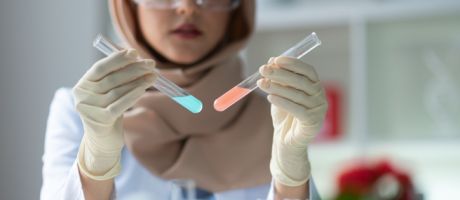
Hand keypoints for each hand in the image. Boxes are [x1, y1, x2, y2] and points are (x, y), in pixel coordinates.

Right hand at [73, 49, 155, 179]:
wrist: (102, 141)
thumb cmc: (108, 110)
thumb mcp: (107, 92)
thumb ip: (116, 76)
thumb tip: (136, 58)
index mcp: (82, 85)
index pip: (100, 68)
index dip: (118, 59)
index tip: (135, 53)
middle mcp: (82, 96)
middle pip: (111, 78)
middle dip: (134, 69)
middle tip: (151, 64)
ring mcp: (90, 109)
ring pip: (118, 91)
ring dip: (138, 81)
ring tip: (153, 76)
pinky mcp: (100, 121)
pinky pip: (120, 105)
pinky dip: (133, 95)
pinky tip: (144, 88)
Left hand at [257, 56, 327, 185]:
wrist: (286, 141)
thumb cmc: (284, 115)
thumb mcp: (280, 94)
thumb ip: (278, 79)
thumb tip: (271, 61)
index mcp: (315, 86)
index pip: (307, 70)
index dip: (293, 63)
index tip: (275, 59)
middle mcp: (320, 96)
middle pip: (301, 81)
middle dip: (280, 74)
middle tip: (263, 70)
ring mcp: (319, 110)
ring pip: (297, 95)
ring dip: (277, 87)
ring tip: (262, 83)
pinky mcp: (313, 123)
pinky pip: (297, 109)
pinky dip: (283, 102)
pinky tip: (270, 97)